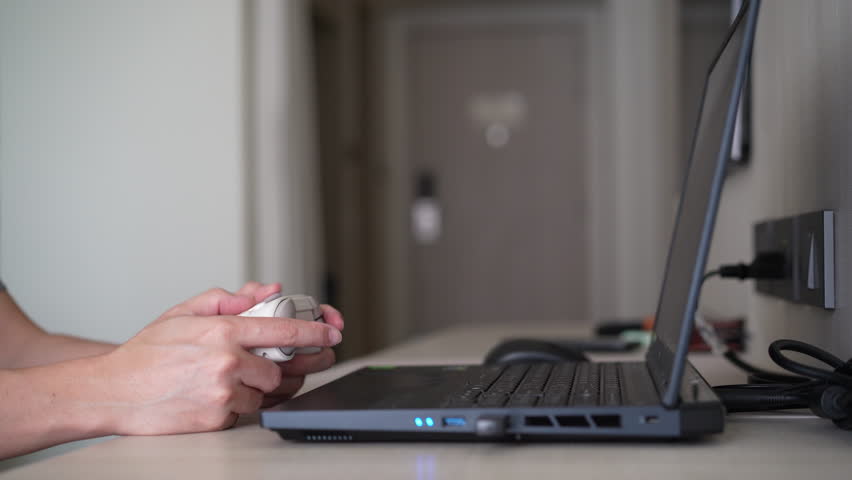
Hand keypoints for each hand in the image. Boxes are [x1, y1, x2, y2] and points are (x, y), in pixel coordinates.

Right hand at [98, 284, 343, 434]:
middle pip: (280, 370)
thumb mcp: (184, 312)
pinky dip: (236, 407)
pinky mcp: (217, 420)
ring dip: (253, 390)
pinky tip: (211, 397)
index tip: (333, 334)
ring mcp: (223, 393)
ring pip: (264, 394)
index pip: (284, 329)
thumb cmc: (147, 352)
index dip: (315, 332)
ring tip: (222, 381)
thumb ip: (228, 299)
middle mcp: (228, 361)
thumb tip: (268, 290)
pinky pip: (245, 414)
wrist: (113, 391)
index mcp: (224, 331)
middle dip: (275, 370)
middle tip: (264, 367)